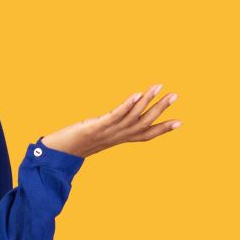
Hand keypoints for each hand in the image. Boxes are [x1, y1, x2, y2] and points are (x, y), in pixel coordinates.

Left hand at [40, 83, 181, 157]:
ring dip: (147, 101)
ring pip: (133, 116)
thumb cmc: (77, 143)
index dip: (162, 129)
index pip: (145, 135)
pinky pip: (116, 115)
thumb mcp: (97, 136)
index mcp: (119, 139)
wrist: (59, 152)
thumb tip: (116, 125)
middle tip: (175, 95)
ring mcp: (108, 131)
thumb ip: (108, 131)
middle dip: (160, 109)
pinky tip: (136, 94)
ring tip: (159, 87)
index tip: (180, 122)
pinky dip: (127, 105)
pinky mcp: (96, 126)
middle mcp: (117, 136)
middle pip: (143, 122)